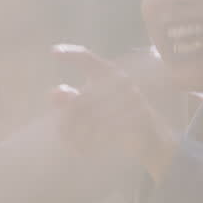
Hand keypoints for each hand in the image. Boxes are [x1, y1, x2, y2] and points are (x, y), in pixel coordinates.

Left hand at [50, 45, 179, 181]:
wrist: (150, 137)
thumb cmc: (115, 118)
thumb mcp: (90, 109)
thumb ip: (70, 100)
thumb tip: (53, 92)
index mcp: (109, 73)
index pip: (88, 58)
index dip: (71, 54)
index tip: (52, 52)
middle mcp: (122, 81)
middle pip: (81, 100)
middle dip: (68, 119)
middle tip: (61, 134)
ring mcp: (133, 97)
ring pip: (93, 118)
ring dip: (80, 135)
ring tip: (72, 145)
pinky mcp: (140, 116)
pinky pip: (109, 130)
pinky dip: (95, 143)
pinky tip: (86, 150)